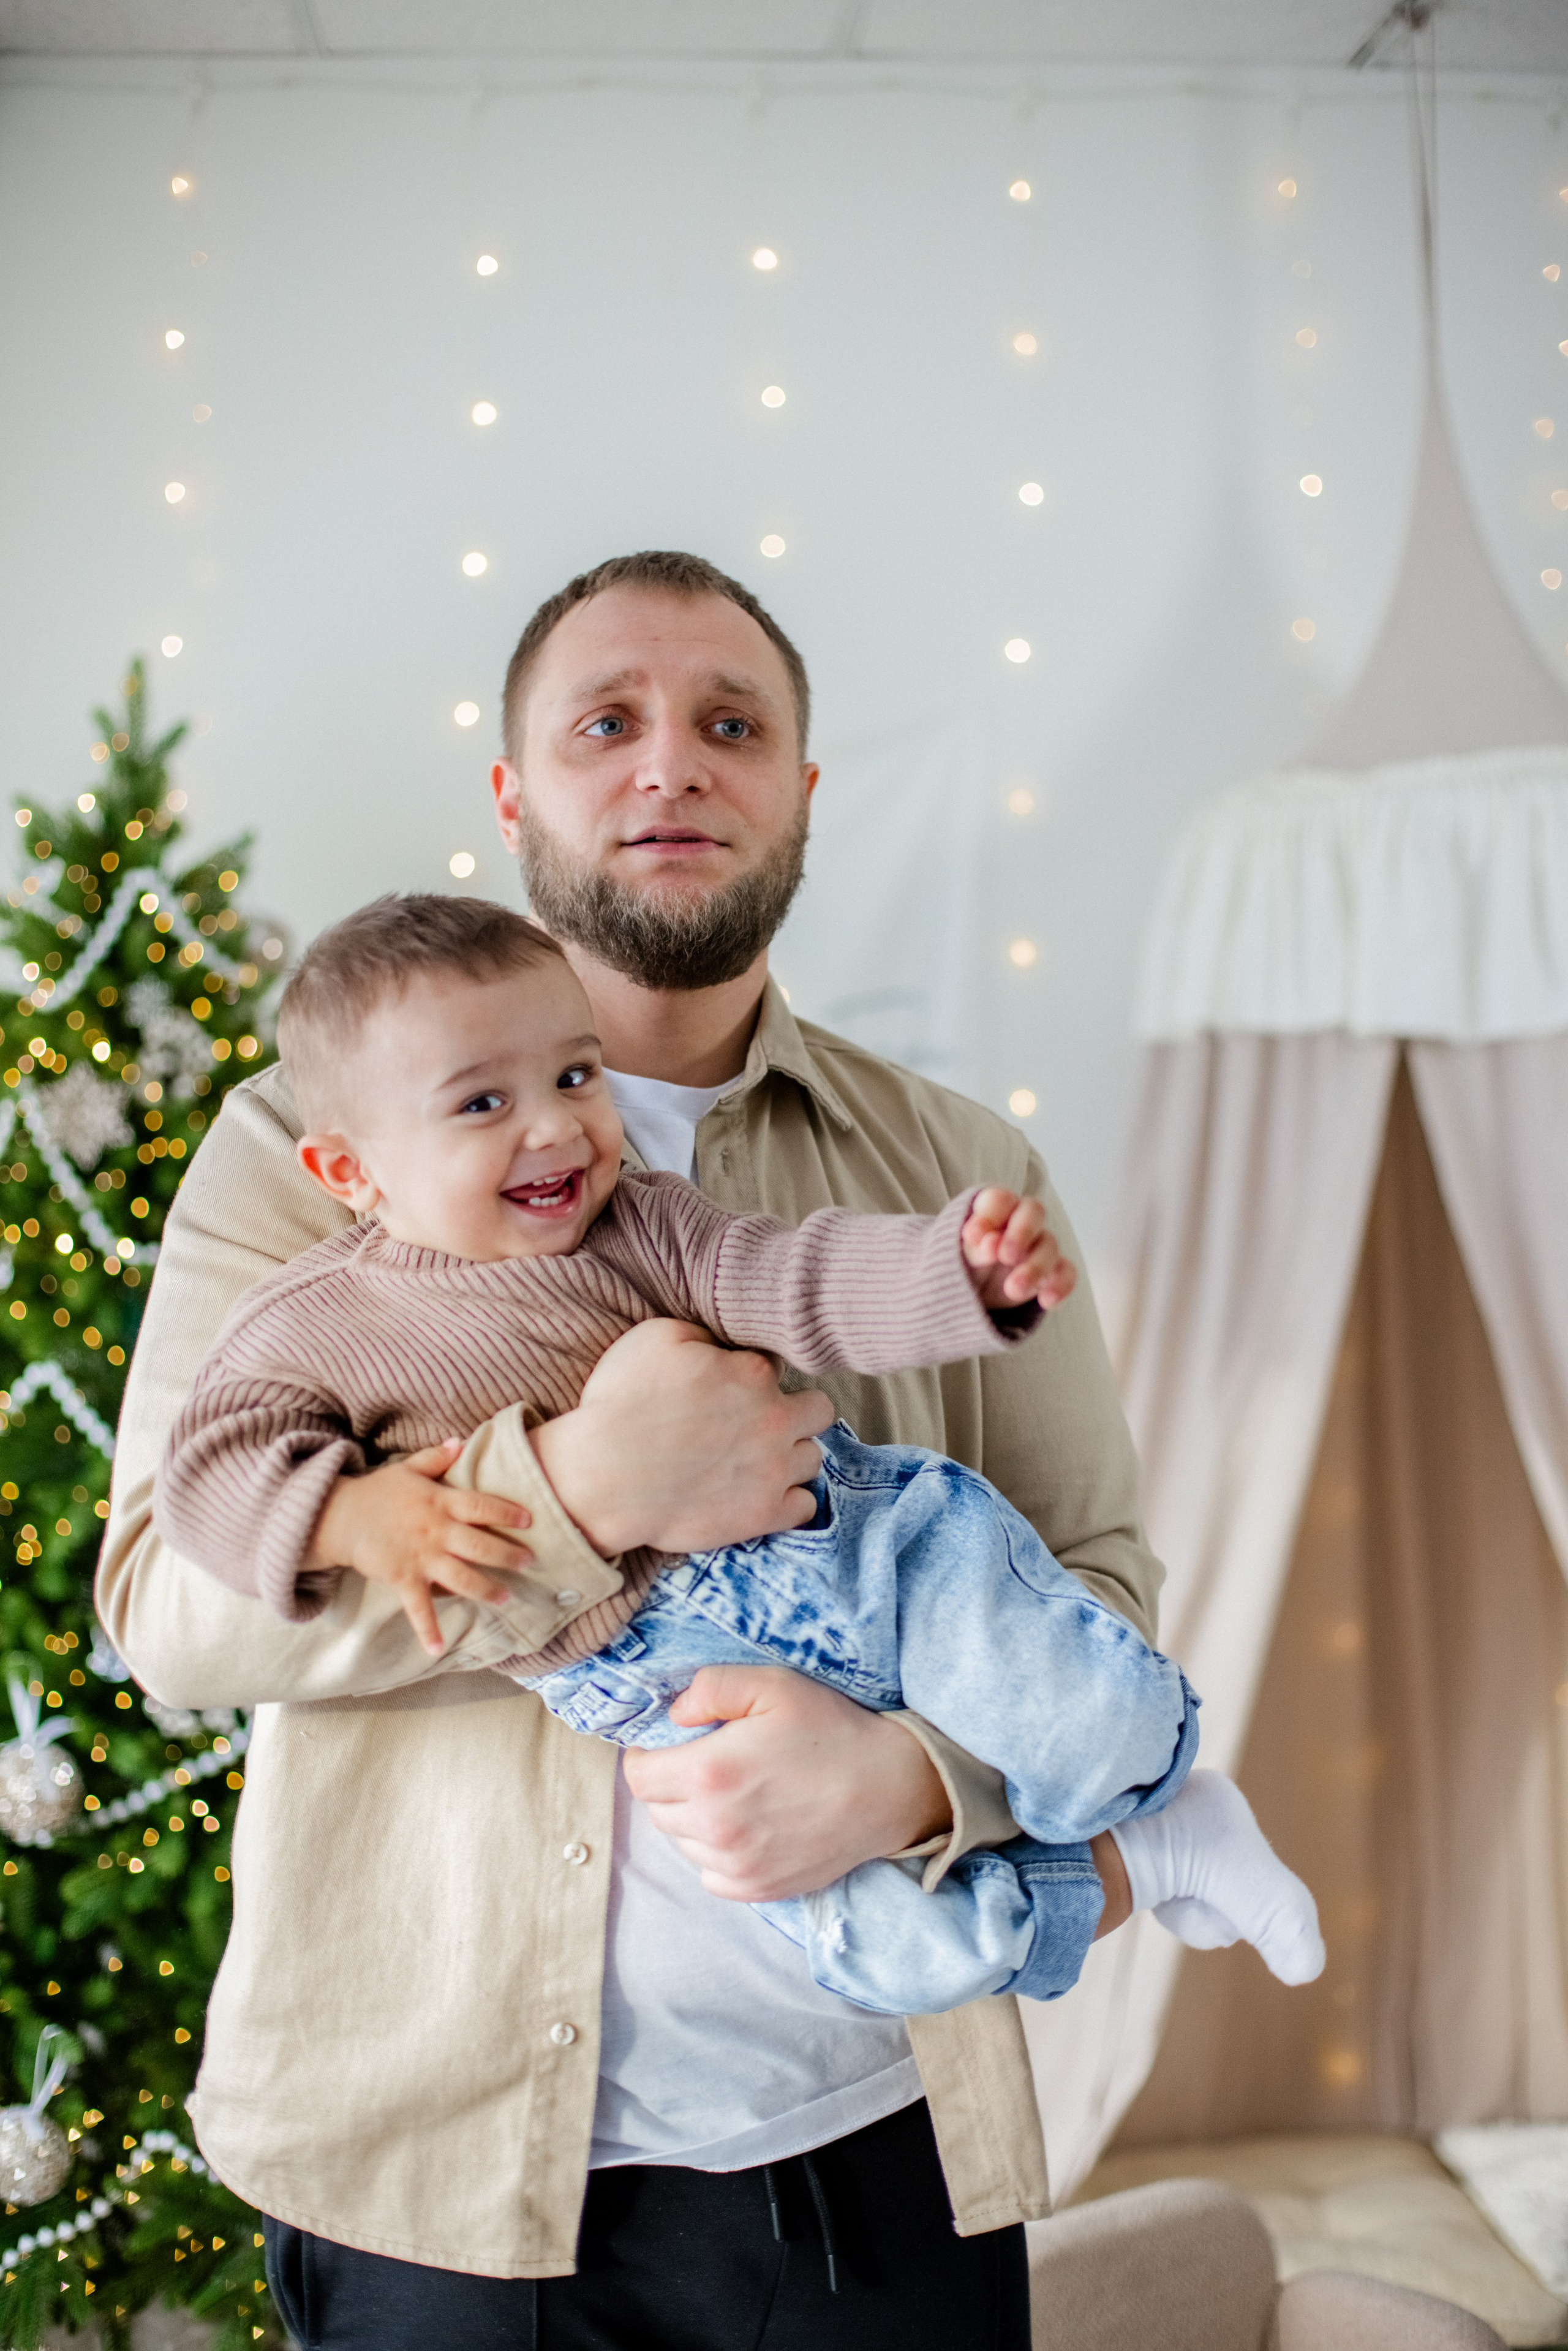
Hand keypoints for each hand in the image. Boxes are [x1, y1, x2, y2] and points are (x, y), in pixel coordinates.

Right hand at [312, 1438, 532, 1656]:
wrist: (339, 1516)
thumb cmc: (378, 1492)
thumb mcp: (407, 1468)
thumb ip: (436, 1457)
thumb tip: (461, 1441)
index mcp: (439, 1501)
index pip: (481, 1506)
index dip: (506, 1513)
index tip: (530, 1520)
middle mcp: (435, 1530)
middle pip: (479, 1545)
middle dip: (507, 1555)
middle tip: (530, 1562)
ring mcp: (420, 1557)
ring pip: (460, 1577)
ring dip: (485, 1590)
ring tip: (506, 1598)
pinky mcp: (403, 1578)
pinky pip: (418, 1608)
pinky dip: (428, 1629)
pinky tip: (438, 1649)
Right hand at [530, 1320, 833, 1556]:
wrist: (602, 1480)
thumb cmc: (621, 1404)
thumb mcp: (655, 1338)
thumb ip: (704, 1334)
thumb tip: (723, 1344)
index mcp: (753, 1374)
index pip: (775, 1367)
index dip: (751, 1376)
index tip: (728, 1390)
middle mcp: (775, 1420)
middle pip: (818, 1410)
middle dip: (793, 1412)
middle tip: (757, 1423)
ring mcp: (774, 1471)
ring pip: (813, 1459)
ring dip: (790, 1457)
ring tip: (755, 1461)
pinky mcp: (764, 1515)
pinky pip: (805, 1507)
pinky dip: (788, 1501)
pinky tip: (761, 1494)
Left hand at [623, 1665, 951, 1901]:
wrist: (889, 1787)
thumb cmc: (831, 1730)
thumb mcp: (772, 1684)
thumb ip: (711, 1687)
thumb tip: (674, 1714)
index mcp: (709, 1774)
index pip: (639, 1777)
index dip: (644, 1757)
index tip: (663, 1746)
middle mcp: (715, 1827)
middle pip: (658, 1810)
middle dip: (670, 1785)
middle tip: (705, 1765)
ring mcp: (736, 1865)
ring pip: (683, 1843)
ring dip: (694, 1820)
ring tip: (733, 1795)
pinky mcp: (758, 1888)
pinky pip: (711, 1874)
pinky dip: (718, 1854)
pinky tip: (748, 1827)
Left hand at [961, 1188, 1077, 1311]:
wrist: (977, 1293)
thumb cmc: (968, 1264)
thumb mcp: (962, 1256)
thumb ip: (975, 1248)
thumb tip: (991, 1243)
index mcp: (996, 1210)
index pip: (999, 1200)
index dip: (989, 1216)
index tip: (972, 1236)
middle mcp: (1022, 1221)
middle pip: (1034, 1211)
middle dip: (1021, 1233)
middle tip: (1005, 1257)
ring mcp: (1040, 1246)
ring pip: (1049, 1246)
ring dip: (1034, 1267)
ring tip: (1012, 1289)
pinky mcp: (1052, 1272)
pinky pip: (1066, 1273)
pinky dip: (1059, 1286)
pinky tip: (1045, 1300)